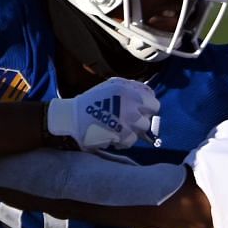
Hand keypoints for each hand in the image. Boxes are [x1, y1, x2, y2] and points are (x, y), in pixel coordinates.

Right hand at [45, 77, 159, 151]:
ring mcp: (129, 122)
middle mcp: (132, 106)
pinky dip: (125, 139)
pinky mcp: (124, 136)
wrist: (73, 118)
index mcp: (129, 91)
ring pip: (142, 129)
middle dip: (141, 118)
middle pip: (149, 117)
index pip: (153, 101)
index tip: (140, 109)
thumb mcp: (111, 87)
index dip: (147, 107)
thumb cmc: (92, 101)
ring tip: (120, 126)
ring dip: (133, 129)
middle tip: (129, 119)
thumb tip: (147, 94)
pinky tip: (114, 134)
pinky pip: (133, 140)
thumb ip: (131, 89)